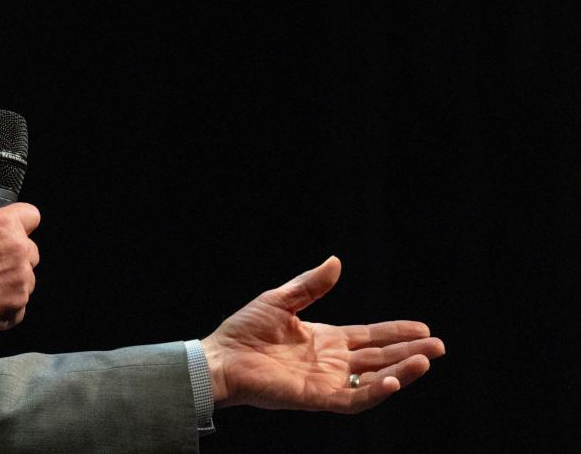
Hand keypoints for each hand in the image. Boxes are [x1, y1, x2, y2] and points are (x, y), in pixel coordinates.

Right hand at [0, 203, 40, 330]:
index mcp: (4, 224)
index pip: (32, 215)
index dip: (21, 224)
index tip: (16, 232)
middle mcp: (17, 251)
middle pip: (30, 251)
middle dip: (14, 257)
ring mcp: (19, 281)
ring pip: (26, 279)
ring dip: (10, 282)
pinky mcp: (14, 308)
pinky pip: (18, 306)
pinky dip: (5, 306)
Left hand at [200, 256, 444, 412]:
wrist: (221, 357)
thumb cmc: (245, 330)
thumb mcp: (281, 300)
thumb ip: (310, 286)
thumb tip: (336, 262)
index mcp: (326, 340)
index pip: (370, 338)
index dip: (396, 332)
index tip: (423, 327)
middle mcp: (332, 362)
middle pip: (380, 358)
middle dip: (410, 351)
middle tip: (439, 346)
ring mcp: (327, 382)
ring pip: (375, 379)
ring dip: (402, 370)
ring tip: (426, 359)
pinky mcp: (317, 398)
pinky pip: (354, 399)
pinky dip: (376, 392)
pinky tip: (395, 379)